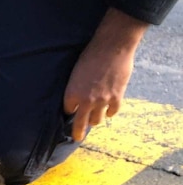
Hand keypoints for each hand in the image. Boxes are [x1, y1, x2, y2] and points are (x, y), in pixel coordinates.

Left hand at [63, 8, 147, 141]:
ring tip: (95, 120)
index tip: (70, 114)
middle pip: (80, 123)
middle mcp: (85, 101)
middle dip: (77, 132)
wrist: (112, 47)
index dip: (69, 111)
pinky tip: (109, 112)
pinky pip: (113, 112)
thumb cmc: (90, 55)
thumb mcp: (75, 72)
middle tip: (77, 137)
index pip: (68, 110)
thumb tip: (77, 95)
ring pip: (97, 120)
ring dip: (95, 120)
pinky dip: (110, 113)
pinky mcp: (117, 97)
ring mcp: (102, 100)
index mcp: (71, 93)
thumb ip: (76, 86)